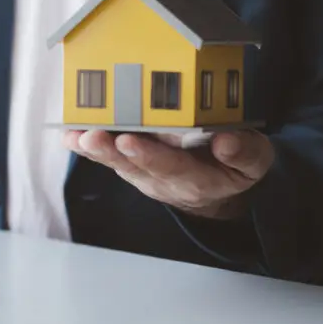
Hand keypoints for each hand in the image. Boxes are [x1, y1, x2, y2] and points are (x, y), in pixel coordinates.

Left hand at [63, 129, 274, 219]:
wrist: (217, 188)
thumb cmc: (233, 167)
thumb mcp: (253, 163)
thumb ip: (244, 153)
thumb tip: (227, 141)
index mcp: (196, 178)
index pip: (171, 167)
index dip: (149, 155)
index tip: (129, 141)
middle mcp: (162, 178)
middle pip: (133, 166)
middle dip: (110, 151)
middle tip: (91, 137)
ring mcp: (142, 173)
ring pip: (114, 162)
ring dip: (93, 149)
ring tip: (75, 136)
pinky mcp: (129, 165)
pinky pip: (106, 156)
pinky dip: (85, 146)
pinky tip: (69, 135)